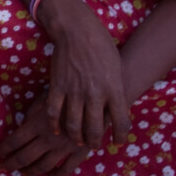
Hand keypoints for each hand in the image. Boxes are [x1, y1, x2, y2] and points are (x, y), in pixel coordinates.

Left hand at [0, 88, 90, 175]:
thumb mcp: (46, 98)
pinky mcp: (80, 153)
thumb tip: (24, 124)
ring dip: (31, 171)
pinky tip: (51, 173)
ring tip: (24, 172)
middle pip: (25, 157)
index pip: (14, 141)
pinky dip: (56, 174)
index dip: (3, 149)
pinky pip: (66, 169)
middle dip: (12, 163)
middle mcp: (49, 139)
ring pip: (43, 166)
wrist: (97, 101)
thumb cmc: (69, 94)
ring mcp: (64, 148)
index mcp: (38, 124)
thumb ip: (33, 113)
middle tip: (4, 166)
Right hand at [38, 0, 130, 149]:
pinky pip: (54, 112)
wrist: (77, 30)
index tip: (117, 141)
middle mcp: (95, 94)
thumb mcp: (117, 69)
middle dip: (95, 141)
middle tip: (94, 144)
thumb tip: (117, 110)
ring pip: (73, 124)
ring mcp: (74, 91)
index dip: (120, 136)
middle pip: (95, 128)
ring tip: (77, 140)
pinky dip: (55, 124)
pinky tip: (58, 130)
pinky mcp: (57, 86)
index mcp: (114, 89)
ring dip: (76, 136)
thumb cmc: (102, 47)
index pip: (121, 123)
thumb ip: (116, 91)